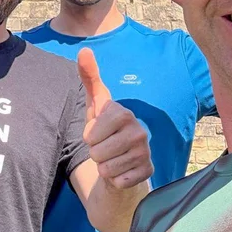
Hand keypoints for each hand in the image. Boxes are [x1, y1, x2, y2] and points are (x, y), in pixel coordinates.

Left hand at [77, 48, 152, 188]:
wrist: (120, 160)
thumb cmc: (104, 130)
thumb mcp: (94, 105)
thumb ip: (88, 78)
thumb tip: (84, 50)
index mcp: (123, 113)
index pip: (92, 132)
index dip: (89, 136)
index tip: (95, 133)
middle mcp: (139, 130)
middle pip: (96, 152)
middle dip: (95, 154)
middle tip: (104, 148)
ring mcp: (145, 152)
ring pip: (106, 169)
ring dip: (104, 167)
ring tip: (112, 159)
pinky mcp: (148, 172)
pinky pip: (117, 182)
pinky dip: (115, 180)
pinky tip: (122, 171)